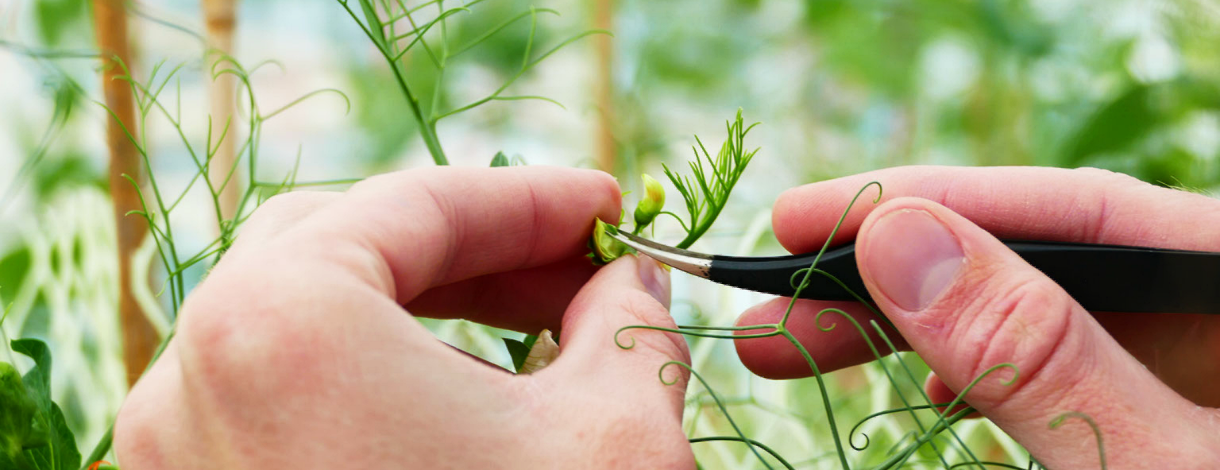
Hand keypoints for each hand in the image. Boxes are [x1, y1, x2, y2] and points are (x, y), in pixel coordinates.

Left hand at [114, 167, 692, 468]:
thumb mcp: (617, 437)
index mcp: (277, 324)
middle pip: (344, 251)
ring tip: (535, 339)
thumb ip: (628, 328)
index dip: (531, 197)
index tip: (610, 209)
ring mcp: (176, 462)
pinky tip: (462, 415)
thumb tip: (633, 288)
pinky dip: (370, 385)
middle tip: (579, 270)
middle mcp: (191, 383)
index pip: (415, 202)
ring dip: (424, 315)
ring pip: (303, 330)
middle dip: (474, 250)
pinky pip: (279, 407)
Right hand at [735, 166, 1219, 467]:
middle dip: (896, 277)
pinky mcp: (1161, 415)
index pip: (1082, 216)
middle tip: (773, 311)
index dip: (933, 202)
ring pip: (1036, 314)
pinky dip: (973, 373)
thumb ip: (1041, 359)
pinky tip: (924, 385)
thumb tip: (900, 239)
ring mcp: (1193, 369)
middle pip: (1044, 262)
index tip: (802, 219)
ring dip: (913, 324)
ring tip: (809, 347)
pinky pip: (1056, 368)